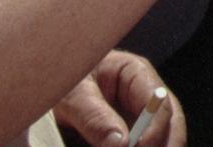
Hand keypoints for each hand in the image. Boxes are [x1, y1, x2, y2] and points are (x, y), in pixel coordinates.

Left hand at [53, 50, 185, 145]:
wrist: (41, 85)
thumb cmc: (60, 80)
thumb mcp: (71, 96)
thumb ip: (94, 117)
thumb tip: (121, 142)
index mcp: (135, 72)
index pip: (157, 100)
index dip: (155, 127)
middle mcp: (144, 95)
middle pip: (171, 121)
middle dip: (167, 145)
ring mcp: (139, 117)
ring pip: (163, 138)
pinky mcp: (130, 135)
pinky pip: (145, 145)